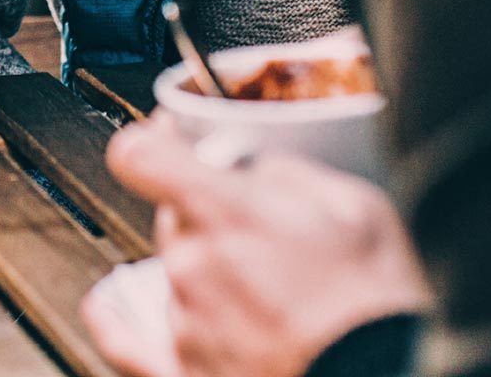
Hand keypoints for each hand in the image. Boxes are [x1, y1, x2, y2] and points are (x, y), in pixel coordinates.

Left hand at [83, 119, 428, 376]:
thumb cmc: (379, 309)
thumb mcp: (358, 210)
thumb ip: (292, 177)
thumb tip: (260, 170)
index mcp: (228, 215)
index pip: (140, 156)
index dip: (150, 141)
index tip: (163, 137)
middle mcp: (194, 269)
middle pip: (172, 222)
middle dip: (208, 220)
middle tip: (261, 239)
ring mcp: (185, 327)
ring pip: (176, 280)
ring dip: (207, 280)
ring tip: (270, 303)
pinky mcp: (181, 374)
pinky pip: (125, 344)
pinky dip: (116, 323)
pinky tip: (110, 306)